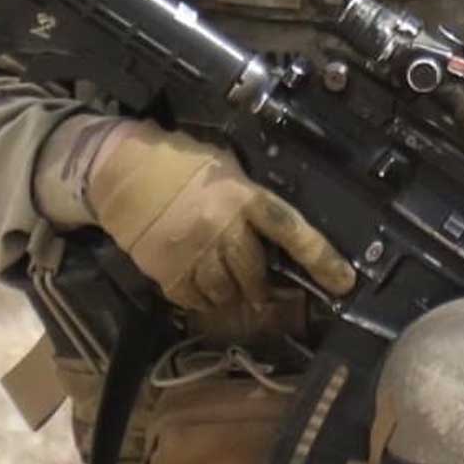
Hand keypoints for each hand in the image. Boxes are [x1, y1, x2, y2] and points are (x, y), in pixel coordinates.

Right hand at [86, 124, 354, 313]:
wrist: (118, 171)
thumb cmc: (175, 162)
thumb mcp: (222, 166)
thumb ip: (248, 196)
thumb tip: (273, 230)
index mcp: (242, 196)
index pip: (291, 230)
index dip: (320, 258)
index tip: (344, 282)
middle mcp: (223, 228)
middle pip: (257, 275)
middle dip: (262, 286)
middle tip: (261, 288)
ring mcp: (195, 253)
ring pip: (228, 294)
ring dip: (231, 294)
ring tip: (224, 281)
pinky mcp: (168, 271)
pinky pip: (196, 301)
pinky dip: (202, 299)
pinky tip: (197, 282)